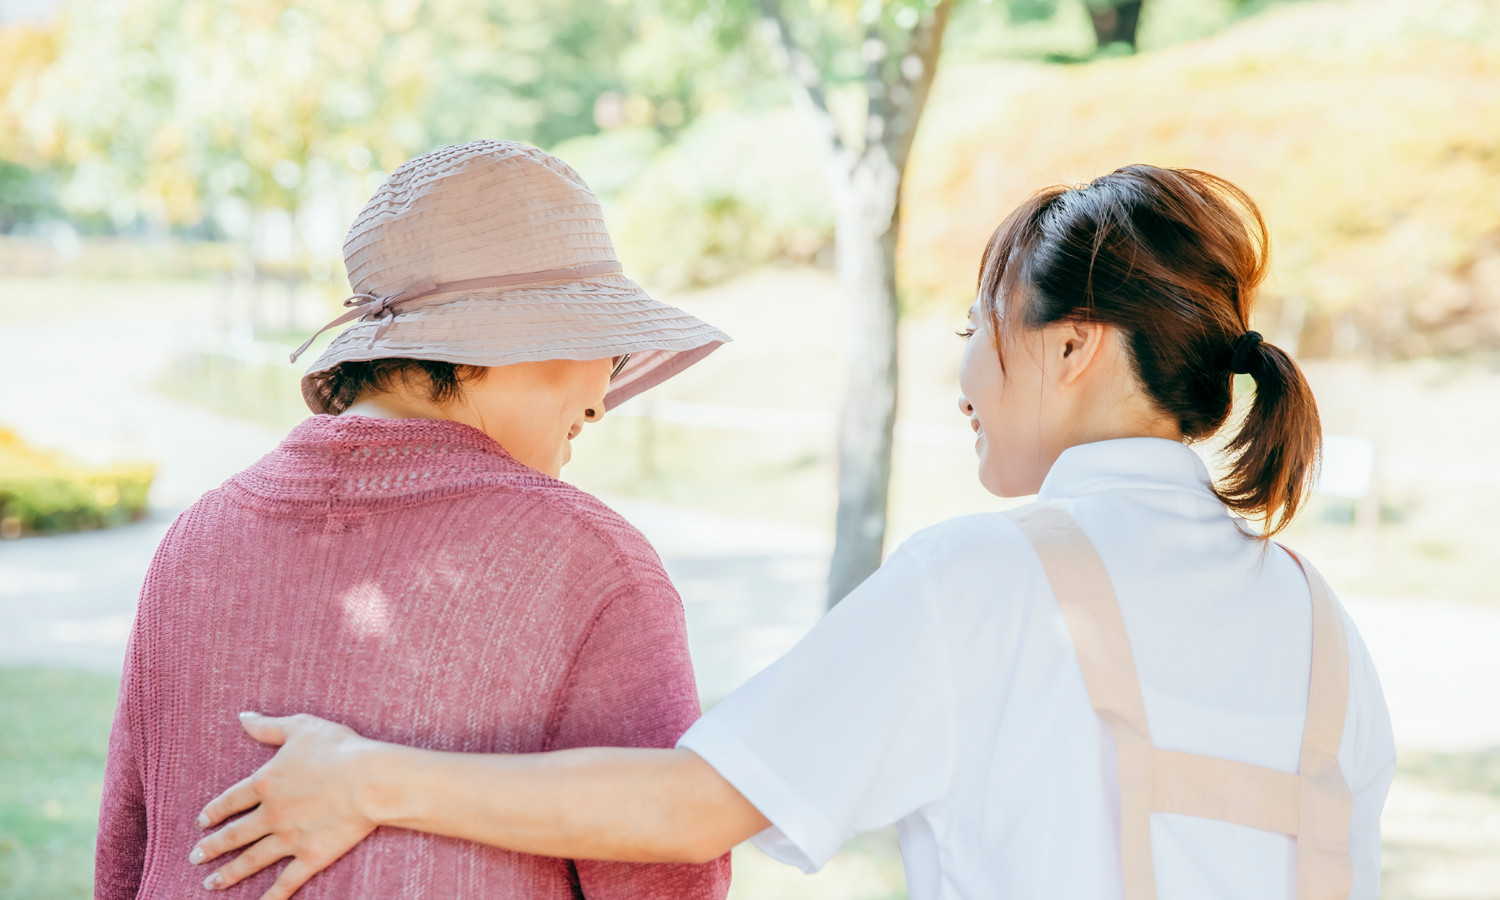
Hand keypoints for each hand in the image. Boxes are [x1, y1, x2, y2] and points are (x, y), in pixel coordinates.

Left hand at [190, 712, 380, 898]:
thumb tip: (242, 717)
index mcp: (265, 783)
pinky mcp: (311, 856)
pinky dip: (271, 896)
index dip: (213, 812)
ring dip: (229, 873)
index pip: (230, 801)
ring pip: (252, 860)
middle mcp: (270, 814)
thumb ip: (268, 726)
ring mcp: (289, 838)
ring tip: (210, 884)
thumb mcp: (301, 727)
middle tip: (195, 857)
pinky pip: (286, 881)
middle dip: (212, 847)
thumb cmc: (338, 748)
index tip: (201, 822)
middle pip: (234, 834)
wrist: (369, 779)